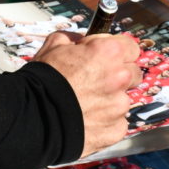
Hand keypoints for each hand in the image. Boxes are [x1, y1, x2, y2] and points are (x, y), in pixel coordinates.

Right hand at [33, 32, 140, 157]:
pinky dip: (106, 121)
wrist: (35, 117)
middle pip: (133, 73)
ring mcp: (120, 106)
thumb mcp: (54, 44)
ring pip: (123, 99)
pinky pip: (117, 122)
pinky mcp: (116, 130)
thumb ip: (75, 39)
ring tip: (86, 103)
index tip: (108, 57)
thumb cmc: (44, 78)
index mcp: (109, 52)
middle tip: (98, 80)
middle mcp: (120, 78)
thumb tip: (81, 41)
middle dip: (119, 75)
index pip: (131, 47)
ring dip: (111, 100)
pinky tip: (87, 119)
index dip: (119, 51)